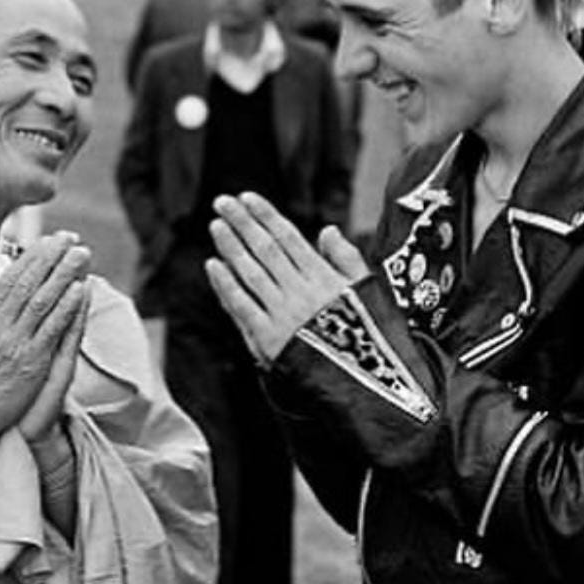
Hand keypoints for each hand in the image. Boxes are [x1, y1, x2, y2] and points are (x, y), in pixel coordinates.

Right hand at [0, 231, 91, 448]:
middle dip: (52, 256)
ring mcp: (14, 342)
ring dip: (64, 273)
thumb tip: (5, 288)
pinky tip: (80, 289)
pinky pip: (51, 328)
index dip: (33, 255)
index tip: (50, 239)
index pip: (11, 277)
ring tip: (82, 253)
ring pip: (43, 299)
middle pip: (29, 281)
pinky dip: (67, 306)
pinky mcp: (30, 361)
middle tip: (72, 237)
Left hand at [204, 192, 368, 364]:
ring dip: (231, 247)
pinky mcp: (268, 339)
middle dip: (242, 223)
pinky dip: (226, 285)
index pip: (289, 237)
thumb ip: (346, 260)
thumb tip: (327, 229)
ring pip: (250, 273)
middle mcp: (301, 292)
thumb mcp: (369, 294)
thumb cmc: (370, 341)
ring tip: (216, 226)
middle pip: (265, 249)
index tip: (247, 198)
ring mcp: (282, 315)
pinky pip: (241, 307)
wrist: (366, 386)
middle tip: (221, 202)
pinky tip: (213, 266)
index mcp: (325, 278)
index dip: (266, 215)